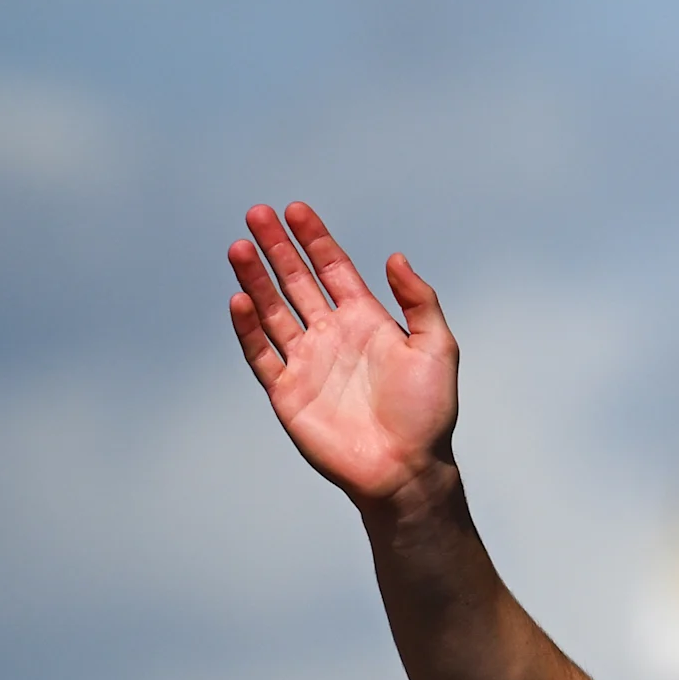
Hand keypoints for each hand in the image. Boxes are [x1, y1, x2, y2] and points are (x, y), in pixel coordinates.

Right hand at [228, 202, 458, 508]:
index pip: (333, 270)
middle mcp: (332, 336)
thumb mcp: (437, 349)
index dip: (314, 239)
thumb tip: (396, 257)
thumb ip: (419, 302)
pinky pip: (261, 354)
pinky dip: (248, 327)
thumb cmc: (427, 414)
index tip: (295, 210)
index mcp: (366, 322)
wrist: (405, 469)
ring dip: (256, 279)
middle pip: (296, 282)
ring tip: (240, 247)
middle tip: (257, 214)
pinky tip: (240, 298)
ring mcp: (307, 363)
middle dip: (277, 248)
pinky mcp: (287, 392)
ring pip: (273, 311)